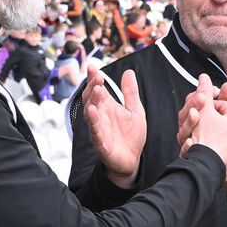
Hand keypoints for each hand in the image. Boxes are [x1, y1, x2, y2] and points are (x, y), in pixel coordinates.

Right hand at [84, 65, 144, 188]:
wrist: (132, 160)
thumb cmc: (131, 136)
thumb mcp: (135, 110)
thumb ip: (130, 93)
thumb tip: (129, 72)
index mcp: (107, 106)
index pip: (98, 89)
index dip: (94, 78)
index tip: (93, 66)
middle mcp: (100, 115)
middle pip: (91, 98)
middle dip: (93, 86)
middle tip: (97, 77)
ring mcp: (99, 129)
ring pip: (91, 113)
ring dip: (92, 101)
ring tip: (97, 90)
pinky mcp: (101, 143)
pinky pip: (94, 131)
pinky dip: (93, 122)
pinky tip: (92, 112)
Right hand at [179, 74, 226, 169]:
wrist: (204, 167)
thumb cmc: (206, 140)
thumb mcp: (203, 110)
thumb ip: (204, 91)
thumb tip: (204, 78)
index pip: (222, 105)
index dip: (207, 106)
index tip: (199, 110)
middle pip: (219, 119)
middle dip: (205, 119)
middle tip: (195, 122)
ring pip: (217, 134)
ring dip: (204, 132)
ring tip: (194, 135)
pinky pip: (216, 147)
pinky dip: (207, 145)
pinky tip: (197, 146)